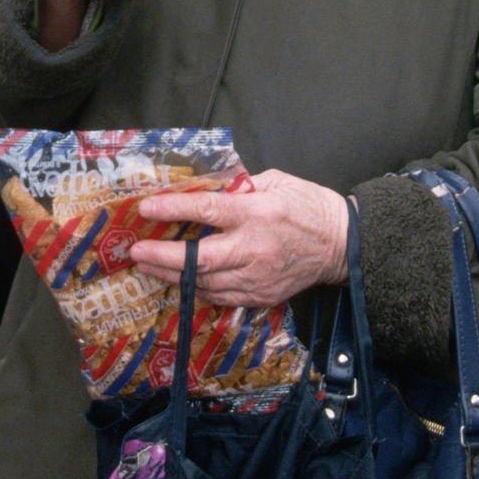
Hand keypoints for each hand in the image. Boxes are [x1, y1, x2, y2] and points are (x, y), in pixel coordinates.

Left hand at [128, 170, 349, 309]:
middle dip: (163, 256)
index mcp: (257, 213)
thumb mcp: (275, 181)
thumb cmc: (308, 206)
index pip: (207, 211)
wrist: (342, 245)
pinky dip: (198, 288)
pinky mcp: (261, 296)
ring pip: (206, 283)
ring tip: (148, 265)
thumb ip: (238, 187)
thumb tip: (204, 190)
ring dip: (173, 275)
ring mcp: (257, 278)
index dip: (173, 210)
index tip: (146, 208)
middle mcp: (254, 249)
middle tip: (135, 251)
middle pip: (199, 259)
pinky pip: (221, 297)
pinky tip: (181, 280)